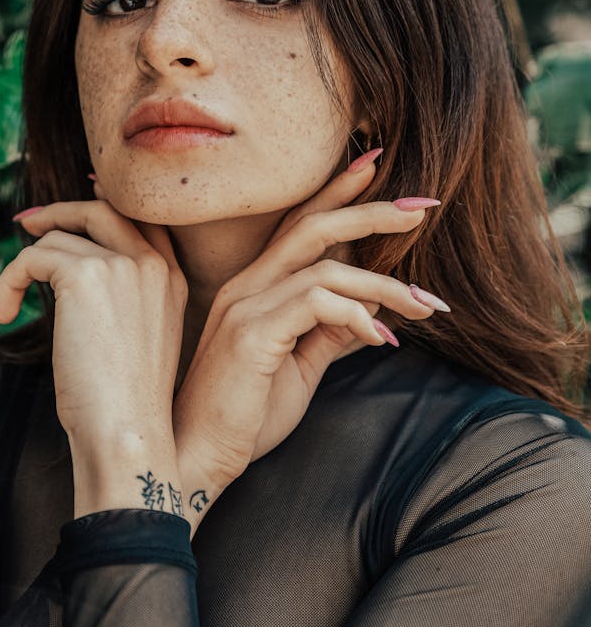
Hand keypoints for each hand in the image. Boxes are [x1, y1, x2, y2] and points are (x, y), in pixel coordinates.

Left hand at [0, 200, 187, 447]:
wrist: (127, 433)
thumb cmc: (125, 405)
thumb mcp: (139, 341)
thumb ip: (121, 300)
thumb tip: (71, 273)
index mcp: (171, 279)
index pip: (139, 220)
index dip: (103, 205)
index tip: (72, 207)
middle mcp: (152, 264)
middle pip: (100, 210)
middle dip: (57, 212)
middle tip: (24, 225)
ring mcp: (122, 265)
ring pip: (54, 239)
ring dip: (17, 270)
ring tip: (1, 307)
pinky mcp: (84, 275)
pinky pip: (30, 258)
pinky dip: (6, 283)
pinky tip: (1, 316)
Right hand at [172, 162, 447, 495]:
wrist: (198, 459)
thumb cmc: (244, 416)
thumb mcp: (298, 367)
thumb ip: (330, 334)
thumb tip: (373, 313)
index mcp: (254, 288)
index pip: (299, 226)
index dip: (337, 193)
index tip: (376, 167)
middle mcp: (246, 286)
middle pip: (311, 227)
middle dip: (369, 210)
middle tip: (422, 205)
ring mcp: (245, 306)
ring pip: (323, 266)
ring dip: (385, 283)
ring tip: (427, 305)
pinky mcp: (251, 334)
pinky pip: (315, 303)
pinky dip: (356, 313)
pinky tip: (382, 336)